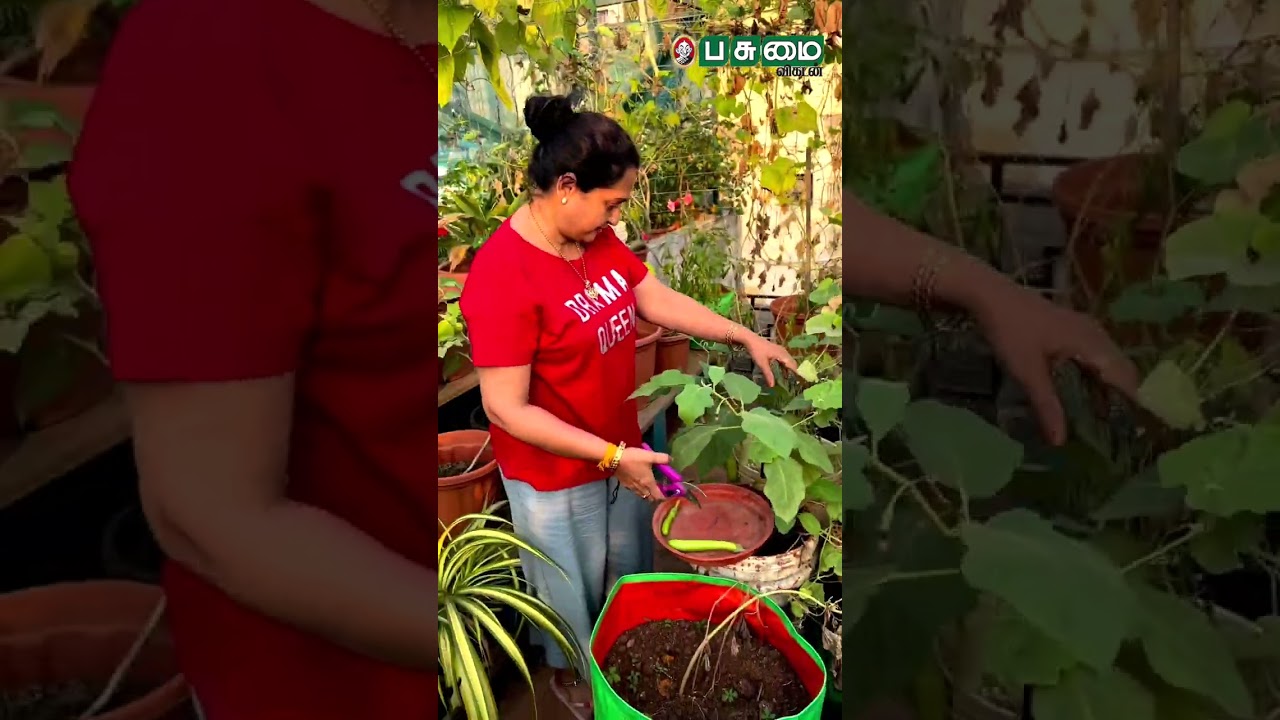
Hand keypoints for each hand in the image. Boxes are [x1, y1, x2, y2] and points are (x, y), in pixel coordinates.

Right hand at [614, 446, 670, 500]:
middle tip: (660, 491)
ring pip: (642, 495)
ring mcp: (632, 487)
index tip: (668, 495)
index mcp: (649, 482)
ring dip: (647, 494)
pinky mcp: (625, 484)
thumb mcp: (650, 456)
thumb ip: (662, 458)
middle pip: (650, 497)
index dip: (664, 497)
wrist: (615, 459)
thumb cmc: (634, 458)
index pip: (658, 495)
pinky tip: (638, 485)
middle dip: (656, 497)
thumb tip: (671, 460)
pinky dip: (639, 491)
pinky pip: (634, 491)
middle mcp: (641, 488)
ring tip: (650, 489)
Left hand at [743, 334, 798, 386]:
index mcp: (782, 354)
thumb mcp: (762, 363)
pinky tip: (781, 370)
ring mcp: (780, 350)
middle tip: (792, 382)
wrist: (750, 339)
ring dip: (789, 368)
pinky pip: (784, 358)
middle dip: (793, 371)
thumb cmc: (757, 351)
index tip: (797, 382)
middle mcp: (784, 351)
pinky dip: (784, 364)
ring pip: (788, 360)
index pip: (792, 365)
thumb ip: (768, 374)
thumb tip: (772, 386)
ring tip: (787, 378)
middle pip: (792, 362)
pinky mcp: (777, 349)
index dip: (796, 373)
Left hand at [971, 282, 1139, 445]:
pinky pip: (1095, 353)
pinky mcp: (1071, 327)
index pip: (1126, 377)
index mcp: (1093, 343)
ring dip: (1108, 385)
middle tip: (1119, 429)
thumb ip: (1047, 405)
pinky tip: (1082, 389)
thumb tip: (1060, 441)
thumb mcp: (1027, 372)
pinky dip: (1095, 373)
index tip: (1137, 428)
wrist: (991, 294)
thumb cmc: (1011, 332)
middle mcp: (1096, 334)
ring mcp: (1084, 327)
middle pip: (1121, 368)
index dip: (1134, 402)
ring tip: (1104, 415)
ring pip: (1108, 360)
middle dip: (1122, 396)